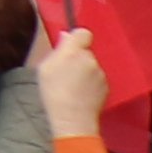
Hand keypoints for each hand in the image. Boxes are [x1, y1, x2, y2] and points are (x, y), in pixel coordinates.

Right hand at [40, 24, 111, 144]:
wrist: (72, 119)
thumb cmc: (54, 93)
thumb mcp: (45, 68)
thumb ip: (57, 50)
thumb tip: (66, 38)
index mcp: (73, 52)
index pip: (83, 33)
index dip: (76, 37)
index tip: (68, 45)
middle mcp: (90, 60)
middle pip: (85, 51)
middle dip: (77, 57)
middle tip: (64, 70)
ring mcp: (100, 74)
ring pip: (91, 65)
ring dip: (84, 70)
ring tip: (72, 85)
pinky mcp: (106, 86)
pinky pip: (96, 78)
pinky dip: (90, 82)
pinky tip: (80, 92)